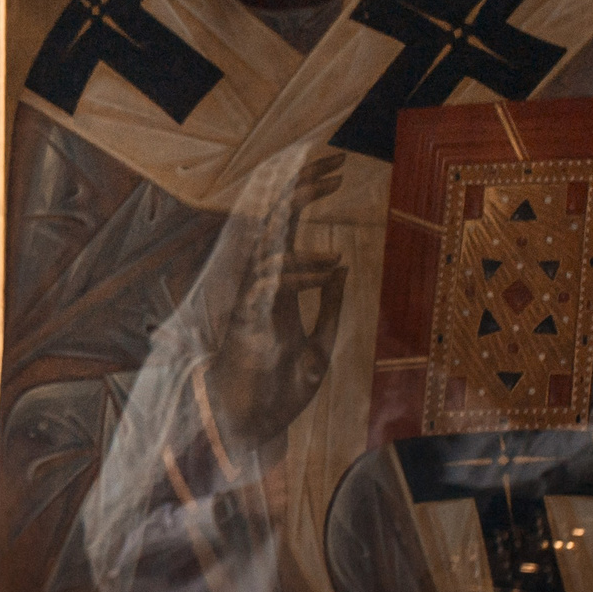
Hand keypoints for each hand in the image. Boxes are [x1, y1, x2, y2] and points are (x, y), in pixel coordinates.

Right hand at [201, 153, 347, 448]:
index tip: (338, 171)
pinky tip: (332, 266)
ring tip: (332, 206)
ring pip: (272, 242)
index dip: (308, 195)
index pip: (290, 228)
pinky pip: (274, 281)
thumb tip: (343, 266)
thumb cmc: (276, 392)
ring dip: (302, 219)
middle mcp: (263, 285)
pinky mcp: (250, 320)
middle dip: (302, 186)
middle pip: (277, 222)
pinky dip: (303, 270)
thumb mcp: (318, 347)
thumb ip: (329, 307)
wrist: (249, 429)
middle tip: (335, 163)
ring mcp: (254, 300)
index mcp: (278, 287)